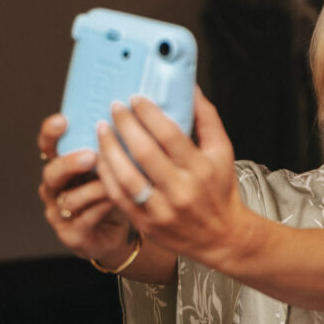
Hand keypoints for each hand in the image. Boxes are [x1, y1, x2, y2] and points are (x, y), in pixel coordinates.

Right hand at [37, 113, 132, 264]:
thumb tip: (129, 116)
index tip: (63, 121)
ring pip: (70, 198)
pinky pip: (85, 218)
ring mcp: (59, 213)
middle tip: (90, 156)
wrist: (118, 233)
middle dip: (70, 163)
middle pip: (52, 172)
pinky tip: (117, 201)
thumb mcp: (114, 166)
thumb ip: (112, 147)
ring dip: (94, 189)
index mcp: (62, 165)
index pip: (48, 146)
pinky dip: (102, 208)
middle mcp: (55, 188)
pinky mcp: (71, 234)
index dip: (51, 133)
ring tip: (115, 182)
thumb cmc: (116, 193)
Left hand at [94, 88, 250, 265]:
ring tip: (102, 130)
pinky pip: (119, 197)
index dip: (149, 113)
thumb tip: (190, 87)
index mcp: (202, 168)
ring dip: (109, 150)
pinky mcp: (147, 224)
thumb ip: (206, 118)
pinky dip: (107, 175)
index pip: (170, 135)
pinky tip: (101, 158)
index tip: (135, 98)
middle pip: (145, 153)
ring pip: (127, 176)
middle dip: (125, 125)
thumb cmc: (220, 189)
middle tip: (114, 108)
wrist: (221, 235)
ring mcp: (163, 210)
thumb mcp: (222, 151)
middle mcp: (182, 190)